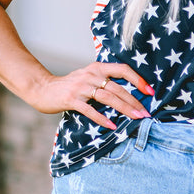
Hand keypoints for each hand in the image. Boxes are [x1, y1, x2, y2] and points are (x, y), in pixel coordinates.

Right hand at [30, 63, 153, 129]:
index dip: (138, 80)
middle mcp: (91, 74)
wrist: (43, 88)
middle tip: (146, 113)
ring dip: (124, 108)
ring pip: (108, 98)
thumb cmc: (70, 86)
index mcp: (98, 67)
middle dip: (134, 101)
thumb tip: (128, 93)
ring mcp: (81, 87)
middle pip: (118, 88)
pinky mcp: (72, 99)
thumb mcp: (88, 77)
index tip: (150, 91)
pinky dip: (102, 118)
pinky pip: (90, 110)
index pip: (123, 69)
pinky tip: (113, 126)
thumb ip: (104, 80)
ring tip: (136, 118)